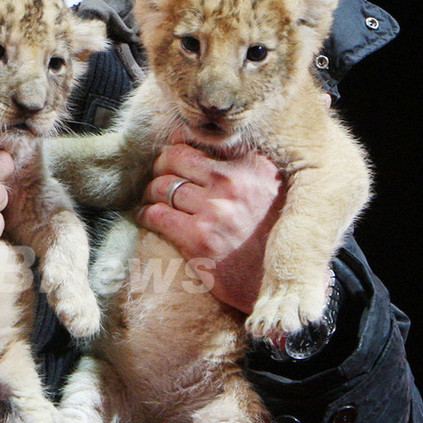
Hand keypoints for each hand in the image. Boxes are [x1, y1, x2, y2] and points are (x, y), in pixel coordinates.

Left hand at [136, 143, 284, 313]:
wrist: (277, 283)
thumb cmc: (272, 238)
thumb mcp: (272, 191)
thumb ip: (244, 169)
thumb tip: (205, 149)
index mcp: (254, 167)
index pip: (204, 140)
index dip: (181, 143)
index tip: (175, 153)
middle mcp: (234, 184)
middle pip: (175, 158)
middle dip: (161, 166)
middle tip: (158, 177)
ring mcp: (215, 211)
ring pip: (162, 186)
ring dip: (151, 192)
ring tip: (152, 199)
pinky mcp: (199, 239)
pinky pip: (157, 215)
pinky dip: (146, 214)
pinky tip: (146, 217)